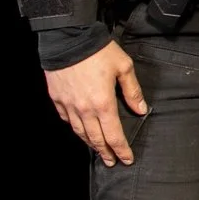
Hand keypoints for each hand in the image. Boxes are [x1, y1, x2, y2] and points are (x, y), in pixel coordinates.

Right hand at [44, 39, 146, 166]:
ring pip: (80, 132)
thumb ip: (133, 91)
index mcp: (104, 104)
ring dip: (90, 143)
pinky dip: (75, 128)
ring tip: (97, 150)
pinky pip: (66, 120)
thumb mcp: (124, 67)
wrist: (68, 37)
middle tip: (111, 161)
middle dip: (105, 152)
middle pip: (96, 139)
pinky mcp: (57, 98)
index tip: (127, 159)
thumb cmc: (97, 50)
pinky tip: (80, 130)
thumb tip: (141, 110)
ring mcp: (69, 105)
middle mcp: (85, 109)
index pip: (114, 136)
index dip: (122, 150)